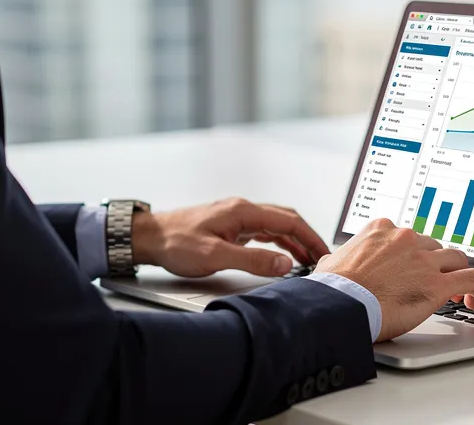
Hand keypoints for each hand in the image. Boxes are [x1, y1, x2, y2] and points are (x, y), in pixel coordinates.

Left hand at [131, 197, 330, 278]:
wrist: (150, 238)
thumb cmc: (175, 242)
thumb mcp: (216, 255)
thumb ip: (252, 260)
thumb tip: (284, 263)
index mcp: (243, 211)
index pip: (288, 221)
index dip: (310, 237)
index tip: (323, 252)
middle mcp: (242, 210)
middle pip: (285, 220)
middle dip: (306, 238)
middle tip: (322, 257)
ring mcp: (236, 217)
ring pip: (275, 225)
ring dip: (293, 241)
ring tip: (308, 259)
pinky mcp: (230, 227)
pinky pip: (262, 231)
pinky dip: (277, 242)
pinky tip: (281, 254)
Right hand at [314, 218, 473, 341]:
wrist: (340, 304)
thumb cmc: (333, 289)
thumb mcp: (332, 262)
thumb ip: (342, 258)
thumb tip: (335, 264)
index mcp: (381, 229)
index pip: (409, 237)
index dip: (414, 254)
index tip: (414, 267)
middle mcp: (406, 239)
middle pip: (433, 247)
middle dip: (434, 264)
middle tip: (432, 281)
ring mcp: (424, 260)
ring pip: (456, 258)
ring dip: (456, 273)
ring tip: (455, 292)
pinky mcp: (437, 283)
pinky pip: (471, 279)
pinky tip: (473, 300)